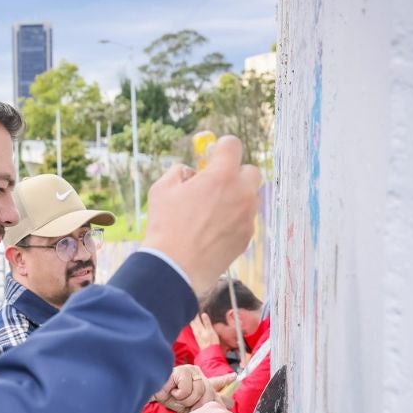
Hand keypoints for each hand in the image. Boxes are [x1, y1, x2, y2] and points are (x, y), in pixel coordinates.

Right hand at [140, 136, 262, 294]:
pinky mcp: (247, 236)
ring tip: (211, 212)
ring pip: (250, 197)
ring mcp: (247, 216)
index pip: (232, 145)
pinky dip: (234, 220)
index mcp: (221, 176)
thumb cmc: (166, 227)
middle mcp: (241, 193)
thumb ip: (179, 172)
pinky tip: (213, 231)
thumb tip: (190, 172)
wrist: (175, 268)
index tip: (212, 156)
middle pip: (251, 171)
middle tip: (215, 185)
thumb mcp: (162, 190)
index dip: (221, 148)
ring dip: (236, 198)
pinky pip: (245, 220)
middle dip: (235, 174)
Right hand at [153, 366, 234, 412]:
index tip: (234, 377)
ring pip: (200, 392)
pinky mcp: (185, 370)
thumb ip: (204, 407)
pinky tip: (171, 390)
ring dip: (185, 400)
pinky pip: (188, 390)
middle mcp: (197, 375)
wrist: (149, 391)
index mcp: (198, 383)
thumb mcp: (187, 406)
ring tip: (175, 396)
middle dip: (198, 403)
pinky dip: (178, 395)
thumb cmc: (166, 398)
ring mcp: (192, 371)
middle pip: (211, 394)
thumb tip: (223, 408)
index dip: (225, 380)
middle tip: (184, 403)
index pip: (215, 382)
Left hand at [190, 313, 219, 348]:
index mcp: (199, 328)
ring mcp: (196, 335)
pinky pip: (195, 330)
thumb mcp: (211, 331)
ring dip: (196, 322)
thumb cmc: (211, 342)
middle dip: (196, 318)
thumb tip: (203, 314)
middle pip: (193, 322)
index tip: (201, 311)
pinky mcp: (197, 339)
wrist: (209, 352)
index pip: (196, 319)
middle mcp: (196, 331)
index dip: (198, 314)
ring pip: (193, 326)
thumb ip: (207, 322)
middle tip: (200, 315)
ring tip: (200, 320)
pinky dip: (197, 327)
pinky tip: (200, 327)